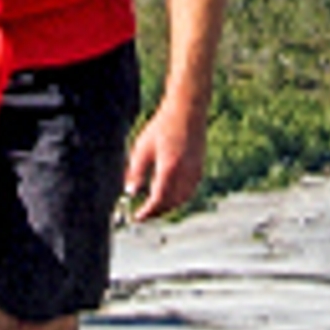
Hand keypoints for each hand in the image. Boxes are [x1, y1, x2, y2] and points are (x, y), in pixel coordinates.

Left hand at [125, 98, 207, 222]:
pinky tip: (169, 194)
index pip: (158, 200)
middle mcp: (185, 174)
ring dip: (168, 206)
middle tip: (144, 214)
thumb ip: (136, 173)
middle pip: (171, 203)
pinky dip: (178, 198)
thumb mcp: (142, 149)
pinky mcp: (199, 169)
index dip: (147, 212)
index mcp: (169, 170)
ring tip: (154, 207)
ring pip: (182, 199)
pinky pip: (189, 191)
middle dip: (157, 211)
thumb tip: (130, 192)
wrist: (187, 112)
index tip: (137, 217)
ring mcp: (195, 172)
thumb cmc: (163, 127)